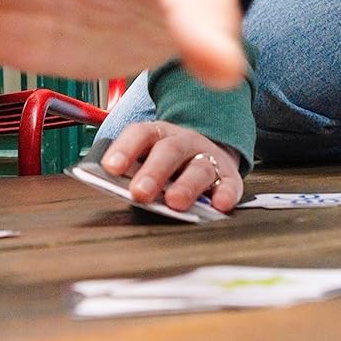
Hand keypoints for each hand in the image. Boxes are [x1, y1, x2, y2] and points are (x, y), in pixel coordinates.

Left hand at [99, 122, 243, 212]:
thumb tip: (114, 190)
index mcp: (158, 134)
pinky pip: (229, 184)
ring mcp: (208, 157)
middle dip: (154, 171)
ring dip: (186, 185)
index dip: (125, 149)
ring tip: (175, 203)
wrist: (207, 154)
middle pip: (169, 150)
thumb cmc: (168, 165)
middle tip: (139, 192)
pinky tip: (219, 205)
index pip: (140, 134)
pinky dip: (225, 194)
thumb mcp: (147, 160)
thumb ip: (132, 174)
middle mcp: (183, 142)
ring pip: (199, 167)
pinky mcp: (228, 176)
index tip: (111, 167)